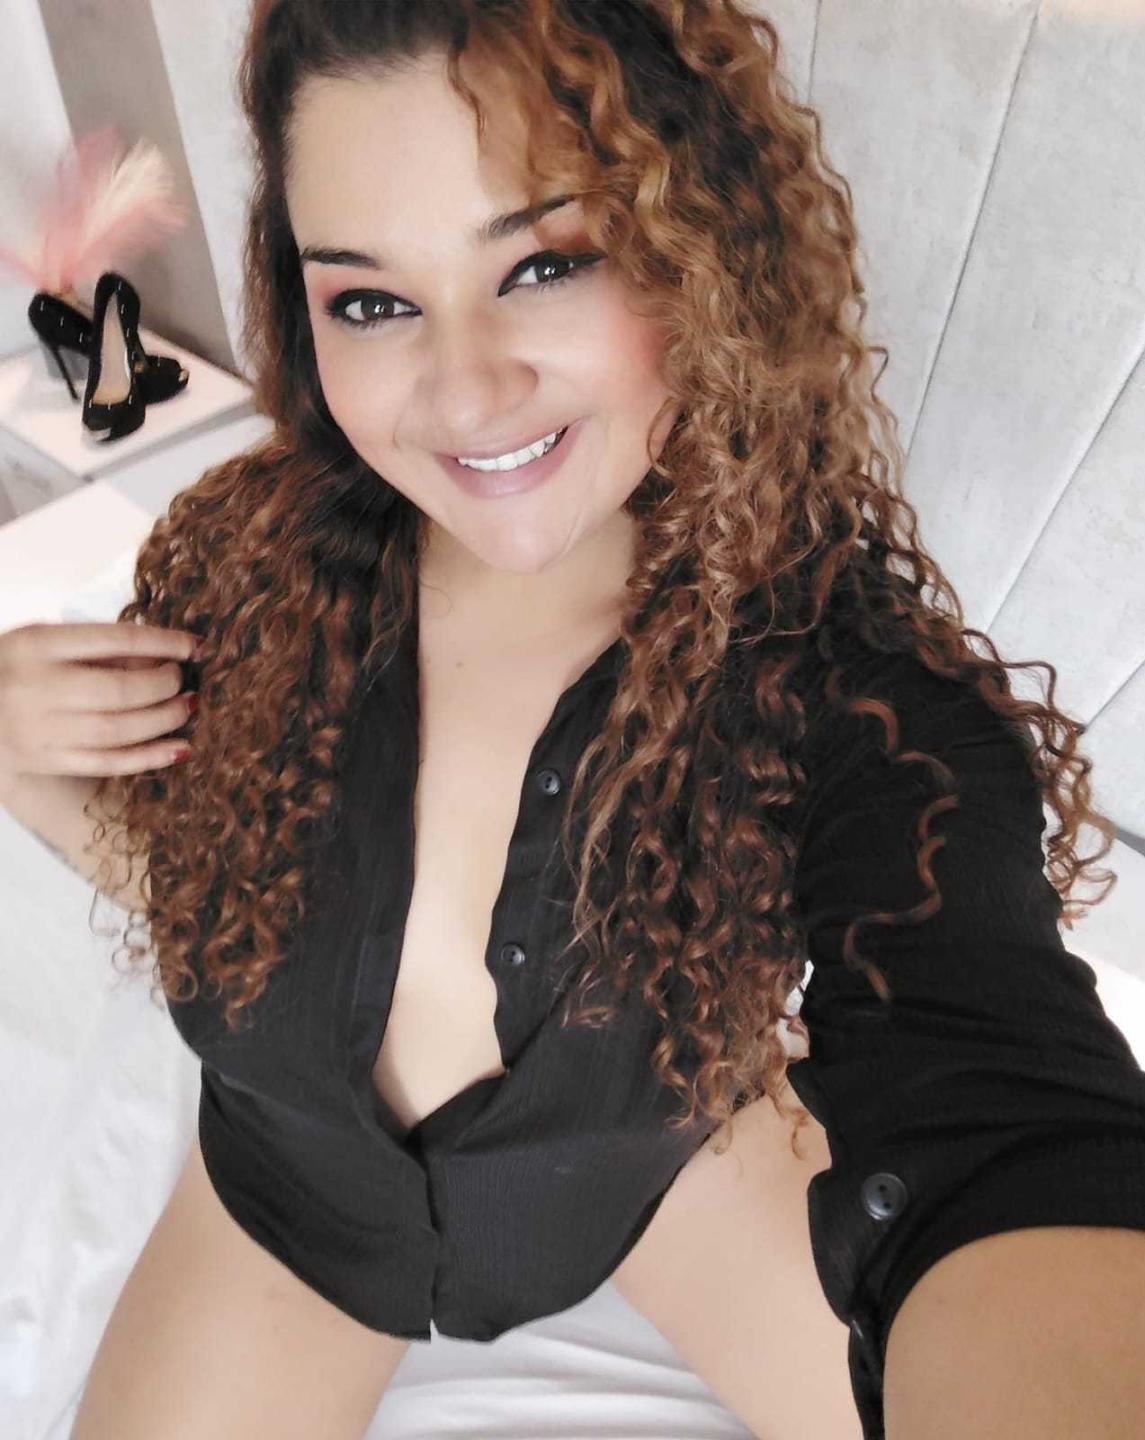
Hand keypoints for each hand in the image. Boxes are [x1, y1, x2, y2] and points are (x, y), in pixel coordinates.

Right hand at [0, 621, 202, 778]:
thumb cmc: (15, 667)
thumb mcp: (46, 641)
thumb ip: (100, 647)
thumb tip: (164, 656)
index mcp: (36, 645)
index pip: (113, 640)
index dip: (164, 643)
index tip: (197, 646)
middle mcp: (36, 688)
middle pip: (120, 691)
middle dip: (165, 686)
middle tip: (184, 681)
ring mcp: (39, 731)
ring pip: (119, 731)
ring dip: (165, 720)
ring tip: (188, 707)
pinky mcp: (47, 762)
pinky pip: (109, 764)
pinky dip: (151, 758)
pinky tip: (181, 749)